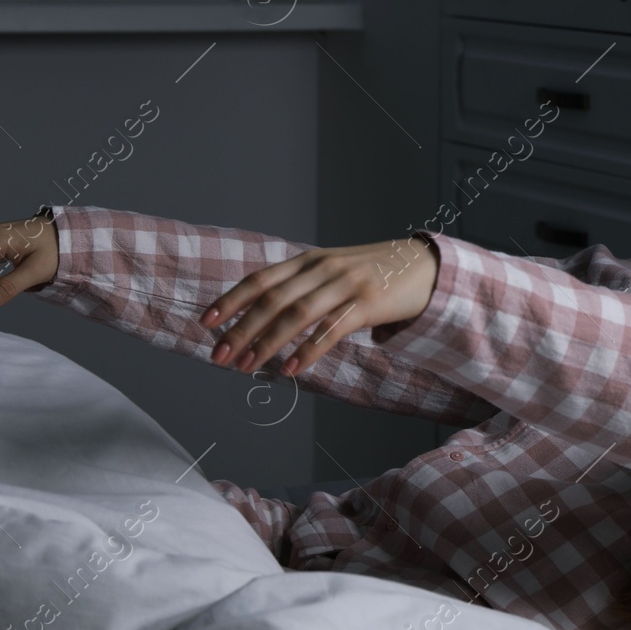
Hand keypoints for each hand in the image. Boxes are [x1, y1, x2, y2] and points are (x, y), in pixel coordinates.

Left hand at [203, 234, 439, 376]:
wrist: (424, 266)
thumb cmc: (373, 274)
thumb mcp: (332, 272)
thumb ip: (302, 287)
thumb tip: (264, 315)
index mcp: (308, 261)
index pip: (261, 280)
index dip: (231, 300)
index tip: (206, 322)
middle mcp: (322, 268)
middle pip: (272, 300)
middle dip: (241, 329)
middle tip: (219, 356)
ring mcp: (346, 284)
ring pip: (296, 315)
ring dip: (266, 343)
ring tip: (245, 366)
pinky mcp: (368, 303)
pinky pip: (330, 329)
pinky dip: (306, 350)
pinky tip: (289, 368)